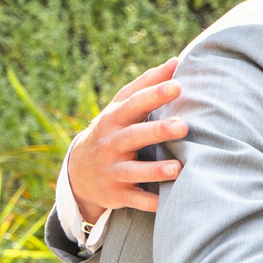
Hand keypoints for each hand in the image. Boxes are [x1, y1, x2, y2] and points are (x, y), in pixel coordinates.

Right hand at [66, 58, 185, 221]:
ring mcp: (112, 171)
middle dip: (157, 131)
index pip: (133, 104)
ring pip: (133, 171)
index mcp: (113, 120)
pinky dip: (151, 202)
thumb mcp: (121, 108)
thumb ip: (146, 85)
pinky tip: (169, 201)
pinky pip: (135, 200)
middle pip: (133, 136)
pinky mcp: (117, 195)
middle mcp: (110, 145)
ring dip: (155, 170)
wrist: (79, 172)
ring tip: (178, 167)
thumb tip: (176, 61)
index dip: (154, 95)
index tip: (177, 85)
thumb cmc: (112, 131)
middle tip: (183, 126)